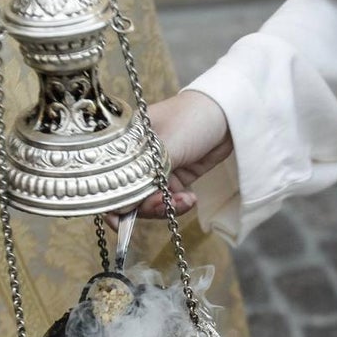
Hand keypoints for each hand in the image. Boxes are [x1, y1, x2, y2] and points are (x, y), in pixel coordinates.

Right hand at [108, 90, 232, 226]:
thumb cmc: (192, 118)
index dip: (112, 202)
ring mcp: (156, 168)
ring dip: (165, 207)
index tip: (121, 222)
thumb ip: (144, 173)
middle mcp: (136, 157)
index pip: (108, 177)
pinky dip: (178, 205)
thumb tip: (123, 203)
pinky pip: (169, 200)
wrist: (228, 115)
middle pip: (129, 195)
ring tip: (185, 200)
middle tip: (164, 204)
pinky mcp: (175, 176)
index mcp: (124, 143)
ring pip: (150, 201)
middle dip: (146, 206)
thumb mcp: (164, 144)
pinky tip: (190, 198)